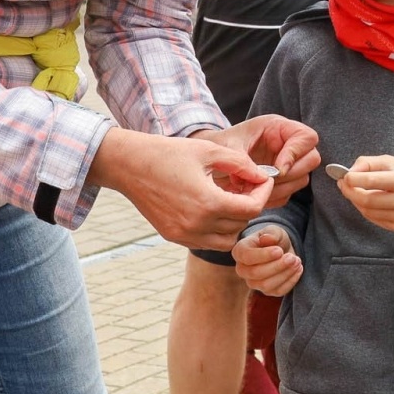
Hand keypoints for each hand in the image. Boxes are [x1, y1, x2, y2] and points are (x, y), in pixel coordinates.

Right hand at [87, 128, 272, 248]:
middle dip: (250, 204)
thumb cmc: (170, 152)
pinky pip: (207, 242)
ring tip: (230, 198)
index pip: (252, 209)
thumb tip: (264, 176)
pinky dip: (216, 229)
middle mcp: (197, 225)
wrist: (130, 165)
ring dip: (234, 221)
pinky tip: (212, 207)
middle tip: (247, 185)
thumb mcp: (210, 150)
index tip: (263, 180)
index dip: (263, 193)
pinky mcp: (174, 237)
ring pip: (226, 240)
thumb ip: (242, 164)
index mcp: (208, 203)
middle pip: (241, 224)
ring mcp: (184, 235)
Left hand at [206, 114, 320, 207]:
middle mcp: (288, 144)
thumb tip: (265, 176)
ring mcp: (288, 163)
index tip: (277, 169)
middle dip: (291, 174)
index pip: (307, 137)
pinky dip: (275, 197)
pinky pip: (290, 193)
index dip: (296, 154)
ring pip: (303, 179)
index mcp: (278, 128)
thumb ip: (245, 159)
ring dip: (282, 188)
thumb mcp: (229, 147)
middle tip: (268, 181)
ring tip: (257, 189)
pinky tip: (257, 195)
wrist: (211, 160)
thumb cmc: (220, 146)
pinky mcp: (283, 181)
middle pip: (312, 159)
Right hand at [233, 228, 302, 296]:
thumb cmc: (274, 238)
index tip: (279, 251)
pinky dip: (291, 281)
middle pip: (256, 273)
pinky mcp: (267, 291)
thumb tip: (266, 239)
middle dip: (277, 266)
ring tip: (297, 261)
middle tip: (292, 257)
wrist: (281, 249)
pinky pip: (278, 291)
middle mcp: (243, 270)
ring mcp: (254, 283)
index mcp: (240, 251)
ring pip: (266, 285)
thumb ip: (271, 233)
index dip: (264, 255)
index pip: (247, 257)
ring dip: (285, 274)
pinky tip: (298, 269)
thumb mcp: (274, 231)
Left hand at [336, 155, 393, 230]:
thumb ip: (369, 163)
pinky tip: (365, 200)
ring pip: (367, 211)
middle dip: (349, 191)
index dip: (352, 179)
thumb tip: (350, 171)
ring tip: (353, 190)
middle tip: (343, 183)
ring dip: (355, 200)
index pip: (371, 181)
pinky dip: (364, 209)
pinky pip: (373, 218)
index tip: (344, 175)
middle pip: (366, 199)